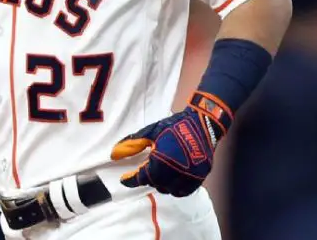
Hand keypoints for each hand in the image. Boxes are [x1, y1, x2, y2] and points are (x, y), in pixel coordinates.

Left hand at [111, 91, 231, 196]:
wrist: (203, 124)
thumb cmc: (175, 126)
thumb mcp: (149, 132)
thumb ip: (131, 145)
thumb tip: (114, 154)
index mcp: (162, 160)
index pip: (142, 177)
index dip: (131, 180)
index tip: (124, 179)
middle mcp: (177, 171)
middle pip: (156, 184)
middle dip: (147, 178)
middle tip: (143, 170)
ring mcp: (190, 176)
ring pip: (170, 190)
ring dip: (160, 184)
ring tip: (157, 174)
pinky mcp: (200, 177)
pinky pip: (184, 191)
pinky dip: (175, 189)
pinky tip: (170, 180)